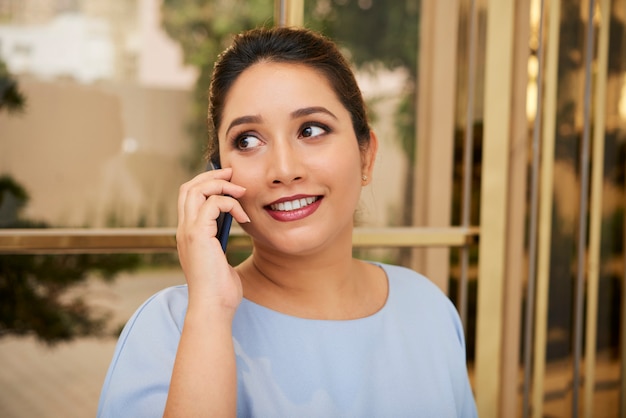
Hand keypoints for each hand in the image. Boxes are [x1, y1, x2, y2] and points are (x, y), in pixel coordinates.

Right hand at [176, 167, 249, 315]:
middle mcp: (183, 229)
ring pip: (196, 189)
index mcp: (187, 234)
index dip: (207, 184)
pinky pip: (213, 203)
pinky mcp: (198, 235)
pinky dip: (231, 204)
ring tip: (241, 191)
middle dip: (212, 176)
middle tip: (234, 174)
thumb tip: (235, 226)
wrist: (213, 307)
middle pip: (188, 187)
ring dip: (221, 184)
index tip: (230, 182)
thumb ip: (221, 242)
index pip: (189, 197)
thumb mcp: (221, 259)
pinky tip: (244, 219)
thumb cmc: (220, 290)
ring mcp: (188, 231)